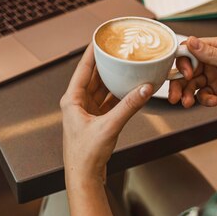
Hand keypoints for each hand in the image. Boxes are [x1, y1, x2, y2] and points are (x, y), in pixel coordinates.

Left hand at [61, 44, 153, 182]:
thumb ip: (128, 106)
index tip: (99, 38)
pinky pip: (109, 101)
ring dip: (114, 79)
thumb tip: (144, 88)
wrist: (84, 177)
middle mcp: (78, 103)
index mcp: (72, 100)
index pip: (83, 68)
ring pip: (102, 89)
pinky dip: (119, 94)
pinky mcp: (97, 120)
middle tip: (118, 50)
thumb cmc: (85, 155)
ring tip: (126, 66)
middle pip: (94, 76)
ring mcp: (87, 112)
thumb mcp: (109, 126)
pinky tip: (130, 88)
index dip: (92, 52)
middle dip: (106, 63)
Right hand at [170, 36, 216, 125]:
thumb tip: (190, 41)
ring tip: (187, 103)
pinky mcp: (215, 90)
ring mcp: (213, 76)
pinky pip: (200, 94)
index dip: (183, 61)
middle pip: (186, 68)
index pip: (190, 49)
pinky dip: (203, 99)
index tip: (185, 74)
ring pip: (190, 84)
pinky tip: (214, 102)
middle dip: (179, 82)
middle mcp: (213, 60)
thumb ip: (212, 54)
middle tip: (176, 96)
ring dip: (187, 94)